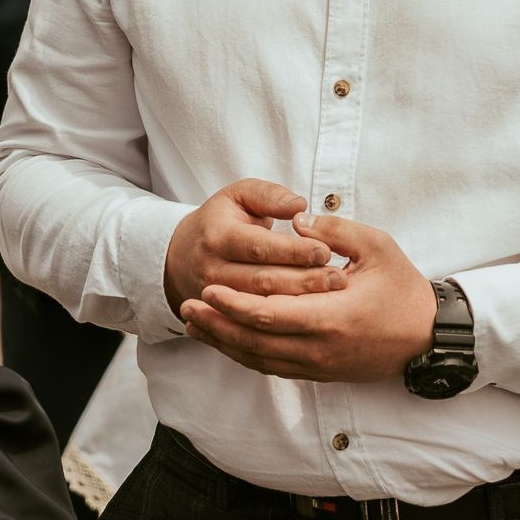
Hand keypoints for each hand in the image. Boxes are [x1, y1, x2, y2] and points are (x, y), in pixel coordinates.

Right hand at [164, 179, 342, 313]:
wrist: (182, 256)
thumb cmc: (222, 220)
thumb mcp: (239, 196)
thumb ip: (269, 196)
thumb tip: (299, 205)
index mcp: (218, 236)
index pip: (258, 246)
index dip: (292, 250)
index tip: (325, 251)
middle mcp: (213, 270)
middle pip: (262, 281)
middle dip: (302, 281)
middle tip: (337, 279)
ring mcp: (216, 299)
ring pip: (260, 305)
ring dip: (298, 302)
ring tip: (331, 295)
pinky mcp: (222, 318)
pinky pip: (255, 323)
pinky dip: (284, 320)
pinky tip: (311, 314)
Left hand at [179, 212, 435, 383]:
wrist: (427, 337)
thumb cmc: (403, 288)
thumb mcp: (377, 247)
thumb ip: (335, 230)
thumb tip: (296, 220)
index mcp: (332, 315)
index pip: (270, 315)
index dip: (235, 306)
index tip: (209, 290)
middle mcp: (320, 347)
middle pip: (255, 342)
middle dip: (217, 325)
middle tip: (186, 305)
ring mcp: (318, 364)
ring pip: (259, 359)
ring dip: (223, 342)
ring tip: (194, 324)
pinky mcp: (319, 372)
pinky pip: (272, 367)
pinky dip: (244, 355)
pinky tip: (225, 340)